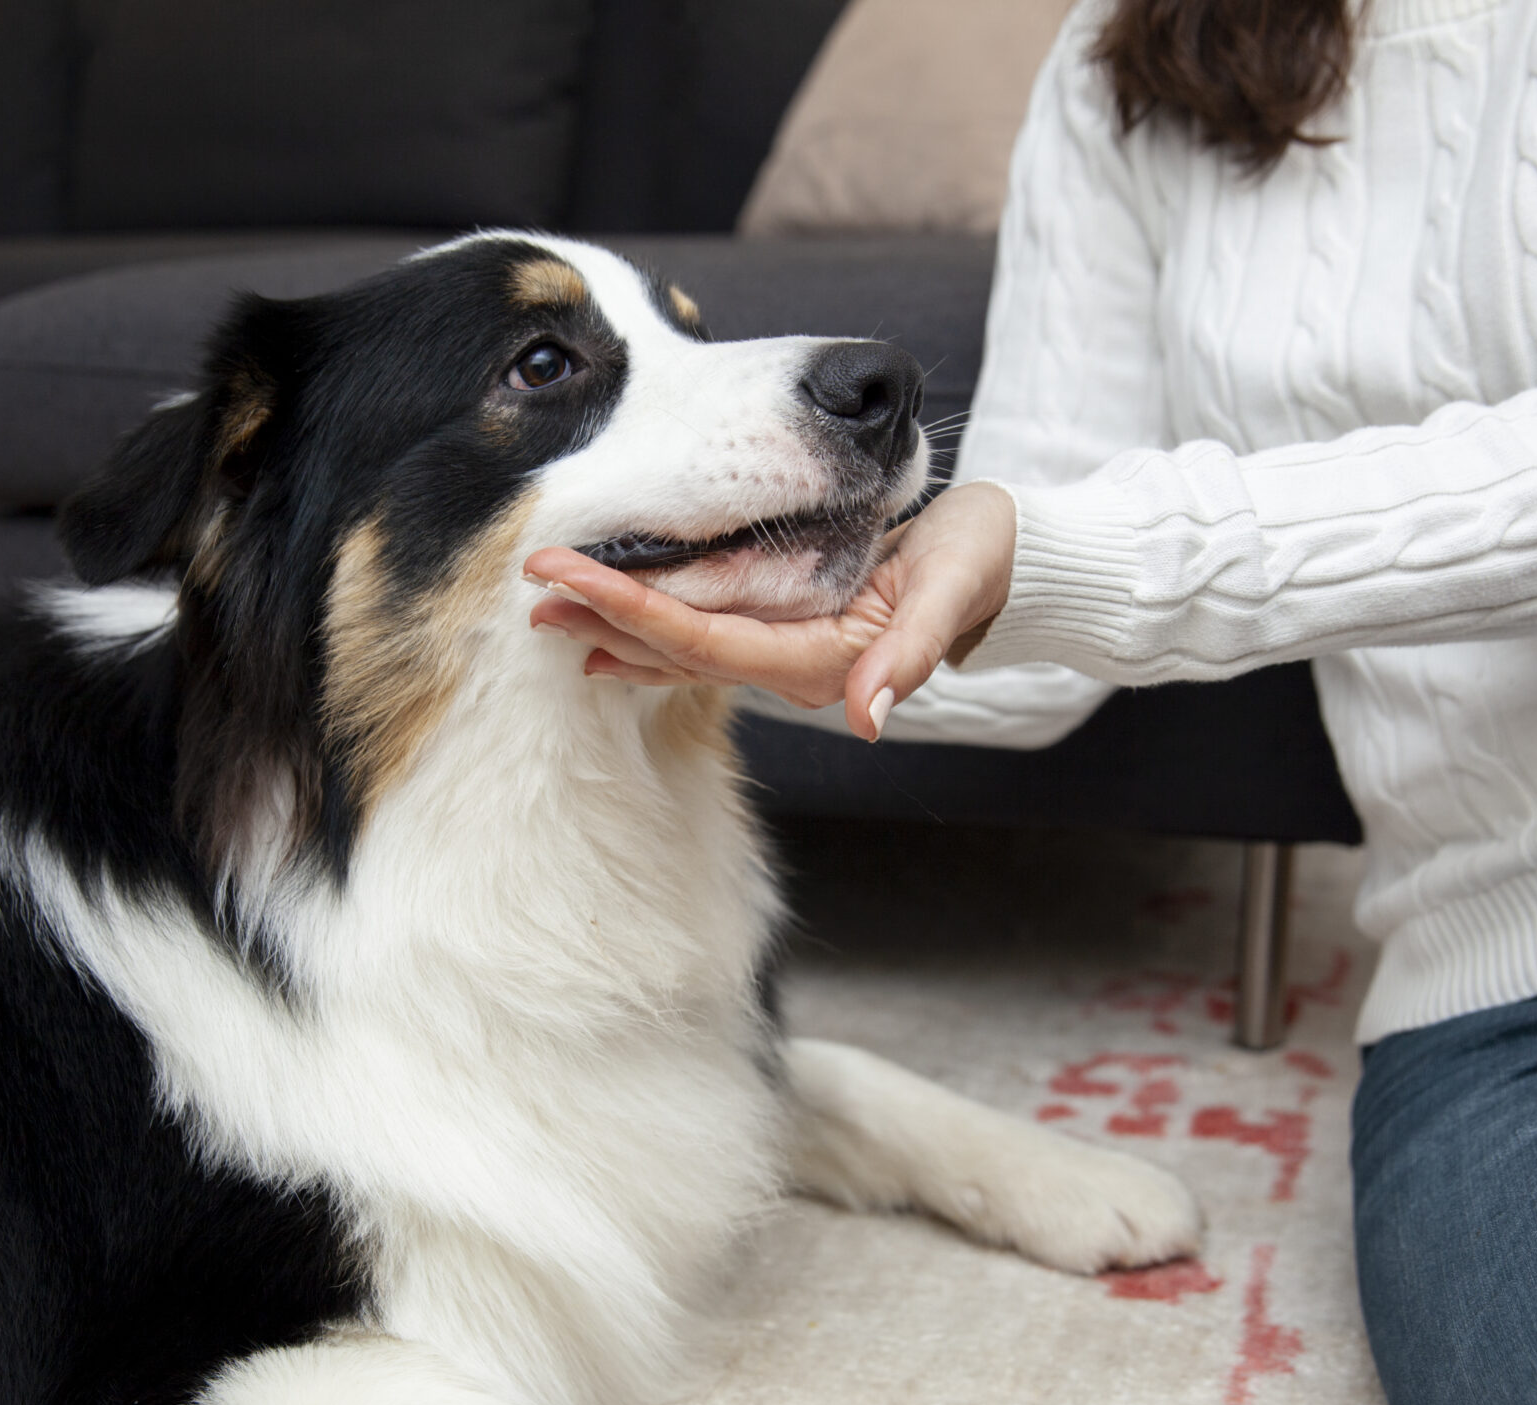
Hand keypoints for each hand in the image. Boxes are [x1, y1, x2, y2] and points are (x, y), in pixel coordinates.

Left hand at [523, 482, 1018, 739]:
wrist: (1006, 564)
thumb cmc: (981, 560)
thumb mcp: (955, 588)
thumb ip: (914, 649)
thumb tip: (872, 712)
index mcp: (822, 658)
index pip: (705, 639)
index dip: (632, 611)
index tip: (568, 580)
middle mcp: (793, 664)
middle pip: (677, 647)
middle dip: (602, 617)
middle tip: (530, 586)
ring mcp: (787, 650)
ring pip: (682, 645)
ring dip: (615, 625)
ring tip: (549, 605)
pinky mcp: (788, 627)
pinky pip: (707, 631)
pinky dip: (654, 622)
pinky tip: (610, 620)